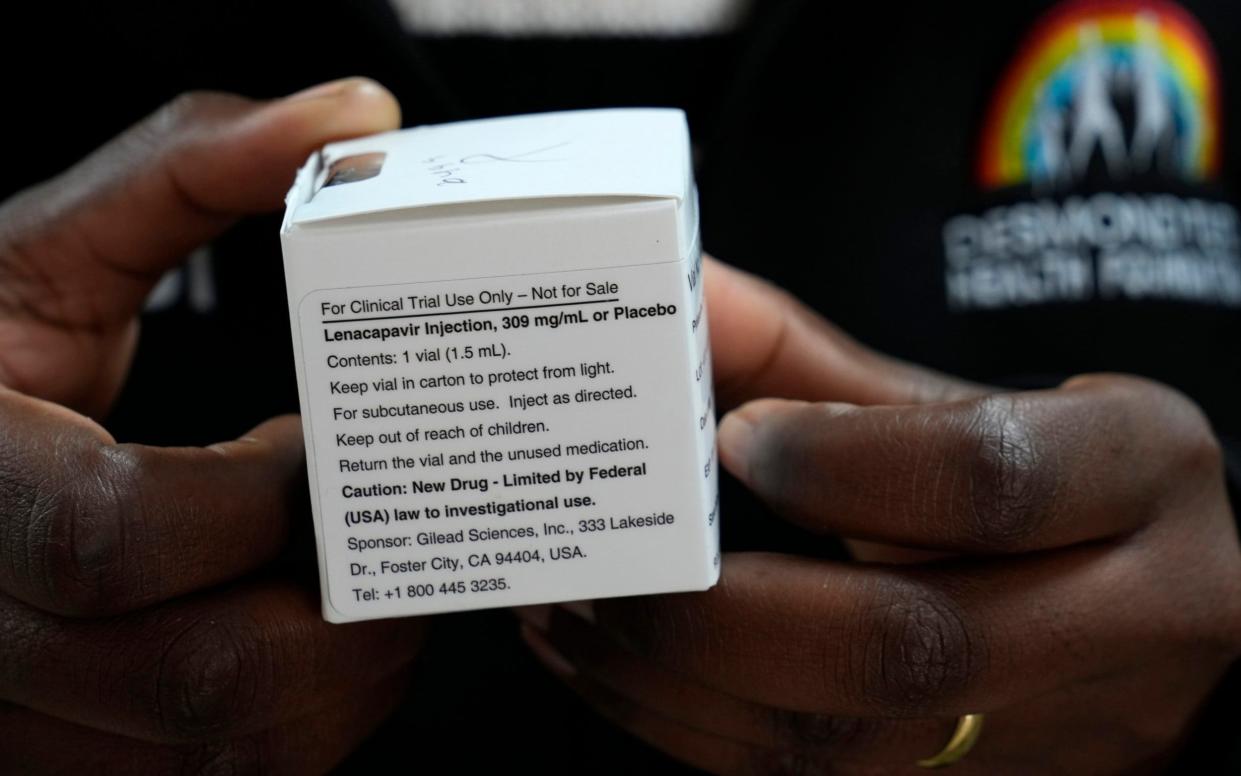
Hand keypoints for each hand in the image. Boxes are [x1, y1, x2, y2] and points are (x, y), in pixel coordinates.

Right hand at [0, 79, 426, 772]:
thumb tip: (350, 116)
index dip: (260, 495)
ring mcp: (28, 717)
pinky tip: (330, 644)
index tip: (316, 445)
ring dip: (349, 674)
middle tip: (391, 522)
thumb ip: (179, 170)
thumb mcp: (37, 255)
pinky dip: (313, 723)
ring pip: (230, 751)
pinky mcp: (78, 761)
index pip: (119, 534)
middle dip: (344, 602)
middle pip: (203, 673)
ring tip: (377, 579)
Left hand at [516, 258, 1240, 773]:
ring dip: (672, 682)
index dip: (838, 459)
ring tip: (570, 613)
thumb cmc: (1066, 485)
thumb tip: (677, 292)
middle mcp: (1116, 619)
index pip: (986, 478)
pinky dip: (686, 729)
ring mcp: (1043, 732)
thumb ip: (819, 361)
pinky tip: (612, 671)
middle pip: (904, 646)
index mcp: (1132, 478)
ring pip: (840, 741)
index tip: (729, 438)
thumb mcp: (982, 400)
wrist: (1174, 616)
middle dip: (719, 611)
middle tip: (605, 561)